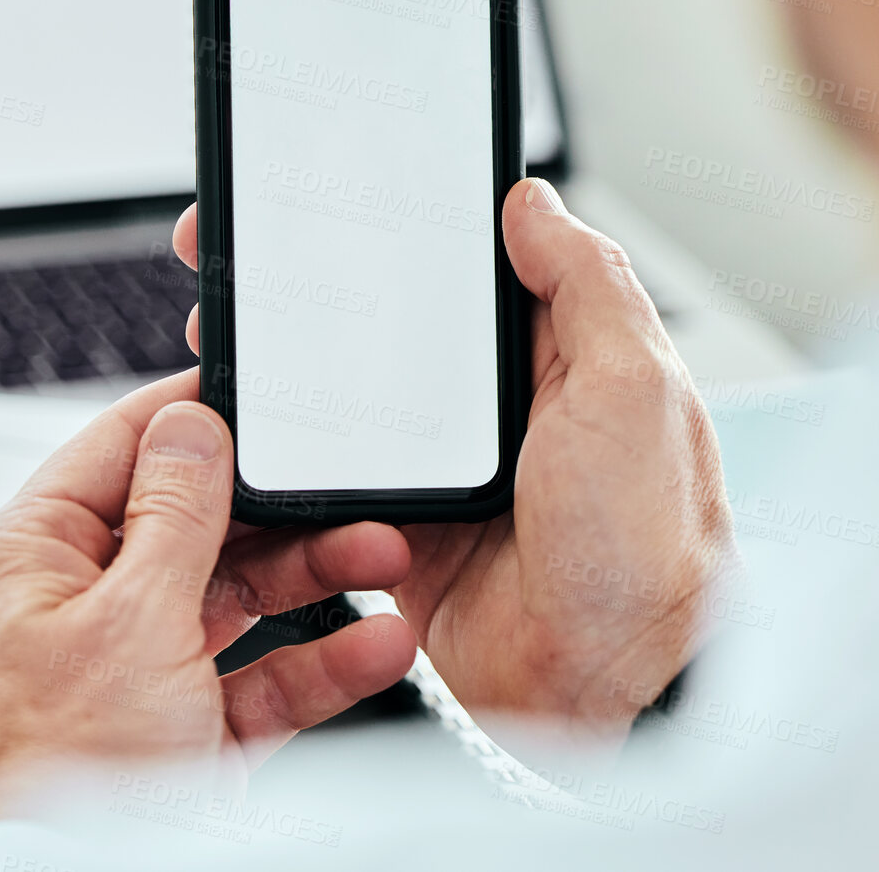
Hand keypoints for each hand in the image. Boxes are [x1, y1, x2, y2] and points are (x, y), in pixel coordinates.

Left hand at [0, 371, 416, 833]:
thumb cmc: (65, 774)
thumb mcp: (132, 621)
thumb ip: (173, 516)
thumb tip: (191, 426)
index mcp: (34, 558)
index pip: (117, 451)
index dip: (191, 417)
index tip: (259, 389)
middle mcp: (80, 606)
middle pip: (194, 525)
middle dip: (281, 514)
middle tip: (349, 492)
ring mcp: (134, 668)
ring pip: (237, 598)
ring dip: (314, 581)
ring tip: (382, 558)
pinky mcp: (183, 727)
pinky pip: (259, 674)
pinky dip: (318, 662)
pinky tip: (375, 646)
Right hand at [171, 179, 731, 742]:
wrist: (613, 685)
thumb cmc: (651, 544)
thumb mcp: (635, 387)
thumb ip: (586, 284)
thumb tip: (533, 202)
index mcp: (557, 357)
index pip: (466, 271)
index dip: (400, 228)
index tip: (335, 194)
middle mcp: (496, 411)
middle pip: (388, 331)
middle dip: (317, 294)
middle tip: (247, 262)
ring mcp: (443, 474)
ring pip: (346, 404)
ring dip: (288, 377)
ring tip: (227, 345)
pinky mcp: (403, 533)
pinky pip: (332, 489)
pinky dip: (293, 469)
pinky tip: (253, 441)